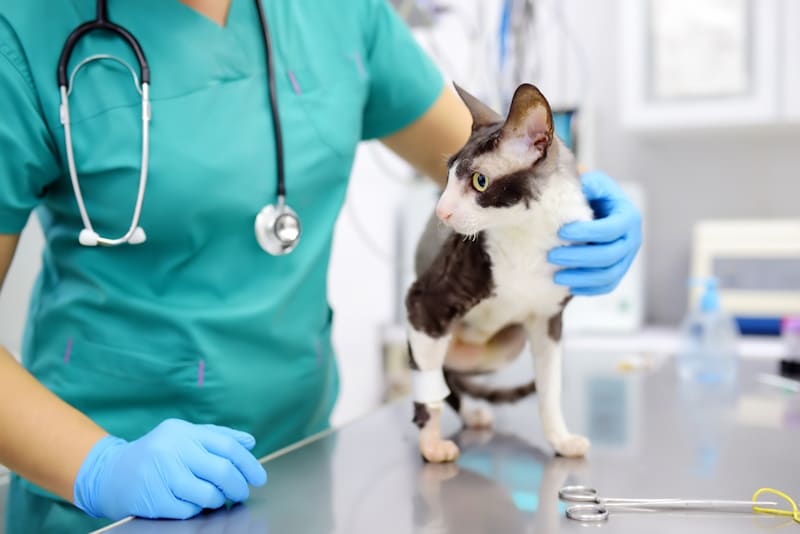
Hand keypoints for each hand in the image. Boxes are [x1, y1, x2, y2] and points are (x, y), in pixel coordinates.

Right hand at [73, 419, 267, 519]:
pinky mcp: (153, 499)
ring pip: (207, 494)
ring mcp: (161, 475)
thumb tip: (250, 442)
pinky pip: (189, 510)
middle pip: (221, 470)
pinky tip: (194, 504)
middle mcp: (172, 449)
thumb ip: (218, 437)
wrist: (110, 473)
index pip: (227, 446)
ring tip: (218, 498)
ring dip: (219, 500)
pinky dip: (197, 510)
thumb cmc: (157, 454)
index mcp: (184, 431)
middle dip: (238, 486)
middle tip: (242, 493)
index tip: (259, 478)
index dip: (248, 464)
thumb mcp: (184, 436)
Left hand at [548, 171, 641, 295]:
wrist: (602, 209)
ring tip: (556, 276)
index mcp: (628, 217)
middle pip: (609, 256)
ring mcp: (627, 259)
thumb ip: (588, 184)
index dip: (586, 232)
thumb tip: (580, 187)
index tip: (561, 232)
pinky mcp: (618, 272)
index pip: (610, 229)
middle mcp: (632, 240)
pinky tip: (569, 287)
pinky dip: (589, 289)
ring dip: (581, 278)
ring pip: (608, 275)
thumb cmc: (594, 195)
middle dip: (578, 257)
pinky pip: (607, 286)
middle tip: (552, 255)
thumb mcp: (593, 184)